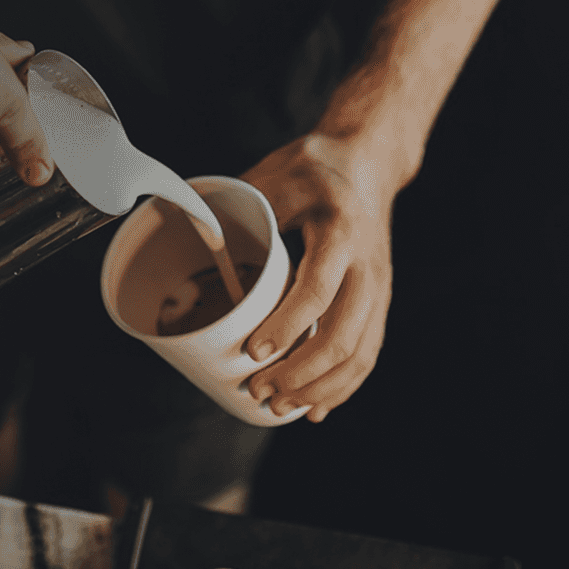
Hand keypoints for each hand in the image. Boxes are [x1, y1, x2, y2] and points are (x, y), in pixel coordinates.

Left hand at [241, 135, 394, 421]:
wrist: (368, 160)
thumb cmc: (313, 167)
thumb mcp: (274, 175)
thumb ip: (237, 205)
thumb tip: (188, 234)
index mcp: (340, 231)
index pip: (317, 290)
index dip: (287, 326)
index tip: (253, 350)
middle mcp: (367, 265)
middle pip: (343, 335)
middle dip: (299, 373)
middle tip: (257, 389)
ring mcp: (379, 286)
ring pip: (359, 354)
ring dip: (319, 388)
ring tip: (279, 406)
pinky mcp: (380, 300)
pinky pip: (368, 352)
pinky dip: (342, 387)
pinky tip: (315, 407)